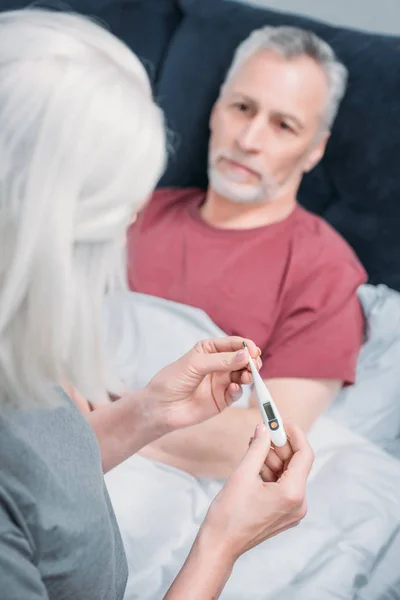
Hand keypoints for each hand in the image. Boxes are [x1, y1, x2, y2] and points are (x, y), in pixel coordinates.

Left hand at [143, 336, 260, 431]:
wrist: (160, 407)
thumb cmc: (172, 380)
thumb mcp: (195, 364)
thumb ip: (221, 360)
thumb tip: (245, 355)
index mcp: (210, 349)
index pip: (233, 344)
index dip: (245, 345)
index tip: (253, 350)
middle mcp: (218, 364)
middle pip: (242, 359)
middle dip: (251, 360)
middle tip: (254, 364)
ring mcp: (221, 381)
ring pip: (243, 375)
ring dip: (249, 374)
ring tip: (247, 376)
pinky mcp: (222, 399)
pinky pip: (237, 392)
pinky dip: (239, 389)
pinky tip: (233, 388)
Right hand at [199, 420, 313, 560]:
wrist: (220, 545)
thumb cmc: (228, 515)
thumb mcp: (242, 475)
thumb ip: (257, 448)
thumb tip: (264, 428)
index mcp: (293, 494)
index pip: (304, 455)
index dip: (295, 434)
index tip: (282, 420)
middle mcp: (299, 504)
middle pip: (296, 464)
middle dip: (280, 445)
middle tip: (263, 430)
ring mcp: (292, 511)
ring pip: (288, 473)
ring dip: (272, 458)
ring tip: (253, 447)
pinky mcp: (284, 513)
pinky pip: (283, 485)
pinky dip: (271, 471)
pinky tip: (255, 462)